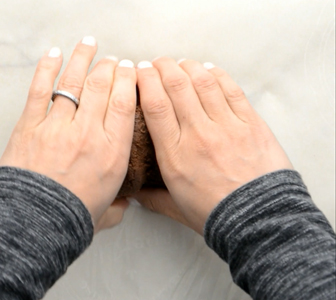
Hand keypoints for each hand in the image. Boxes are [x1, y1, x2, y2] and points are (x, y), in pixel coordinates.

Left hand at [0, 37, 136, 231]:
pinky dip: (46, 69)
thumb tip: (126, 204)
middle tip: (112, 60)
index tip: (130, 69)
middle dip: (109, 67)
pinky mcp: (31, 126)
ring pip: (73, 81)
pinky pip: (40, 90)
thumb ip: (121, 206)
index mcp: (112, 152)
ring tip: (89, 44)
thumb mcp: (107, 213)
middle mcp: (88, 134)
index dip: (128, 80)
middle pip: (102, 86)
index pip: (125, 103)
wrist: (33, 225)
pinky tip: (53, 54)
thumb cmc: (71, 219)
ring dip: (82, 58)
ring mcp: (58, 127)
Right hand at [134, 58, 292, 232]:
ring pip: (203, 83)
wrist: (258, 221)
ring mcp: (226, 126)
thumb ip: (152, 198)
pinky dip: (218, 75)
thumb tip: (133, 195)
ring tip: (181, 63)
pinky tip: (209, 70)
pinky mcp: (250, 123)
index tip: (139, 71)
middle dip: (163, 67)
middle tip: (157, 62)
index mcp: (175, 154)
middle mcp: (198, 134)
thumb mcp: (176, 208)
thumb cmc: (216, 215)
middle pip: (176, 86)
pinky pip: (231, 90)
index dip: (144, 81)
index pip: (155, 105)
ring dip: (189, 67)